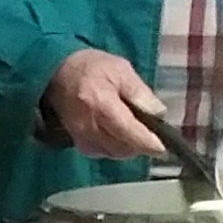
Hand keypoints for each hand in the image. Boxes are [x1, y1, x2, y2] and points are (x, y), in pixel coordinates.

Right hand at [47, 49, 172, 165]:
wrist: (59, 73)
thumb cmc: (93, 68)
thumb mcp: (121, 70)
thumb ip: (140, 92)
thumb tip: (159, 113)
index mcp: (101, 104)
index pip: (127, 131)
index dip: (147, 142)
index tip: (163, 148)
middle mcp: (90, 126)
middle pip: (123, 148)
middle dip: (140, 144)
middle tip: (151, 131)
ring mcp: (83, 137)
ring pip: (115, 153)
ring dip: (129, 147)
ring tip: (136, 130)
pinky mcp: (80, 144)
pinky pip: (105, 153)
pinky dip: (117, 147)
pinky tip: (120, 134)